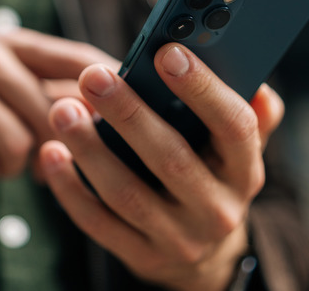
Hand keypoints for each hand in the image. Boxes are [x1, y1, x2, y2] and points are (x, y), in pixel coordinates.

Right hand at [0, 28, 116, 184]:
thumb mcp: (9, 83)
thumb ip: (55, 94)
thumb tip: (118, 121)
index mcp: (16, 42)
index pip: (80, 59)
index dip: (112, 89)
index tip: (137, 117)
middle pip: (53, 113)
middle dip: (52, 148)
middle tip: (41, 162)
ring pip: (19, 144)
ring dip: (14, 166)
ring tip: (2, 158)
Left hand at [38, 43, 283, 289]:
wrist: (202, 256)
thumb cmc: (211, 178)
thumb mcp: (236, 151)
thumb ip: (250, 115)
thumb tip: (256, 83)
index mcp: (245, 171)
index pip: (234, 126)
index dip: (202, 88)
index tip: (166, 52)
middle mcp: (217, 209)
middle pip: (171, 158)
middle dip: (128, 113)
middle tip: (94, 76)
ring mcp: (178, 239)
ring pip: (126, 192)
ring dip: (90, 148)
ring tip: (62, 109)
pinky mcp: (141, 257)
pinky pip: (98, 222)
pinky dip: (71, 187)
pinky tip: (52, 153)